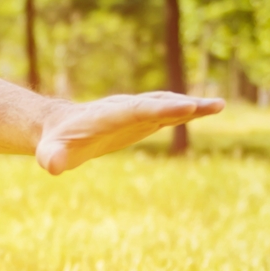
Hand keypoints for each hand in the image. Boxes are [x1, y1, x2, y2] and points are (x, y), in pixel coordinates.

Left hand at [34, 91, 225, 173]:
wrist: (59, 127)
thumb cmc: (55, 144)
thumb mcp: (51, 153)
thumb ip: (53, 158)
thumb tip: (52, 166)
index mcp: (108, 116)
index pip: (137, 110)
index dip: (160, 109)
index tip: (184, 107)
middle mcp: (125, 109)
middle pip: (158, 104)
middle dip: (183, 105)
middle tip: (211, 105)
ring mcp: (136, 112)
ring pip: (167, 105)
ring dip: (191, 105)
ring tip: (218, 105)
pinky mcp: (142, 119)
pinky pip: (168, 112)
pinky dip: (187, 110)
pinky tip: (206, 109)